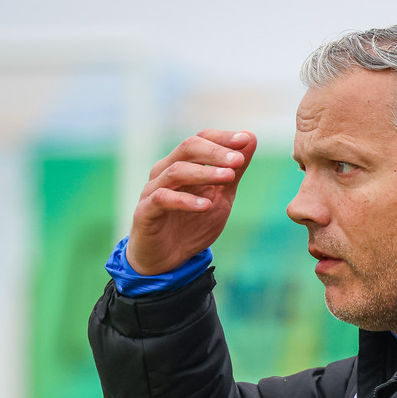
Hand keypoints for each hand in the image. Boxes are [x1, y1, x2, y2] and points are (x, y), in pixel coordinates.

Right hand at [127, 130, 257, 274]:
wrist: (168, 260)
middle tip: (238, 160)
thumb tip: (251, 137)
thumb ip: (234, 170)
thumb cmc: (193, 224)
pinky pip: (163, 199)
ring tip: (228, 177)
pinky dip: (186, 200)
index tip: (245, 140)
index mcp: (183, 163)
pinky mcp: (145, 211)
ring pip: (176, 171)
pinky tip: (206, 205)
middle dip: (215, 152)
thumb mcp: (221, 197)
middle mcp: (165, 171)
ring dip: (205, 173)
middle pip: (188, 148)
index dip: (222, 138)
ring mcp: (153, 190)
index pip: (201, 140)